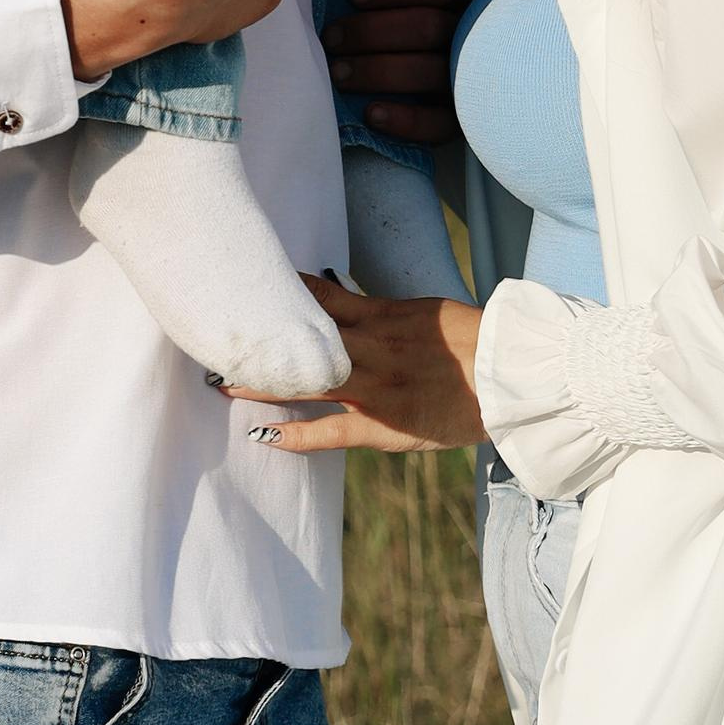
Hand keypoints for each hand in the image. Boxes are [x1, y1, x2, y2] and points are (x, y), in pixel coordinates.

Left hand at [245, 277, 484, 454]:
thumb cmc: (472, 339)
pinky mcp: (381, 425)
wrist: (507, 375)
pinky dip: (295, 435)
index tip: (248, 288)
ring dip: (262, 384)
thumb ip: (381, 312)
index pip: (319, 299)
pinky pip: (329, 431)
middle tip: (215, 337)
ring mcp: (372, 388)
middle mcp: (369, 348)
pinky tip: (263, 436)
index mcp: (381, 315)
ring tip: (221, 383)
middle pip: (300, 340)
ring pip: (306, 382)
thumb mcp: (422, 311)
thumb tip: (346, 305)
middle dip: (259, 341)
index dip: (280, 295)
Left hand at [323, 0, 474, 150]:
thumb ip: (395, 4)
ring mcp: (472, 84)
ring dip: (376, 71)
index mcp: (467, 5)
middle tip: (331, 40)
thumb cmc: (418, 45)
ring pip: (429, 72)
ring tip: (338, 73)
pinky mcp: (462, 124)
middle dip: (371, 31)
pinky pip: (437, 124)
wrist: (457, 94)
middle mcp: (474, 41)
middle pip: (428, 26)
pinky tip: (370, 113)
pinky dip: (403, 119)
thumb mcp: (420, 13)